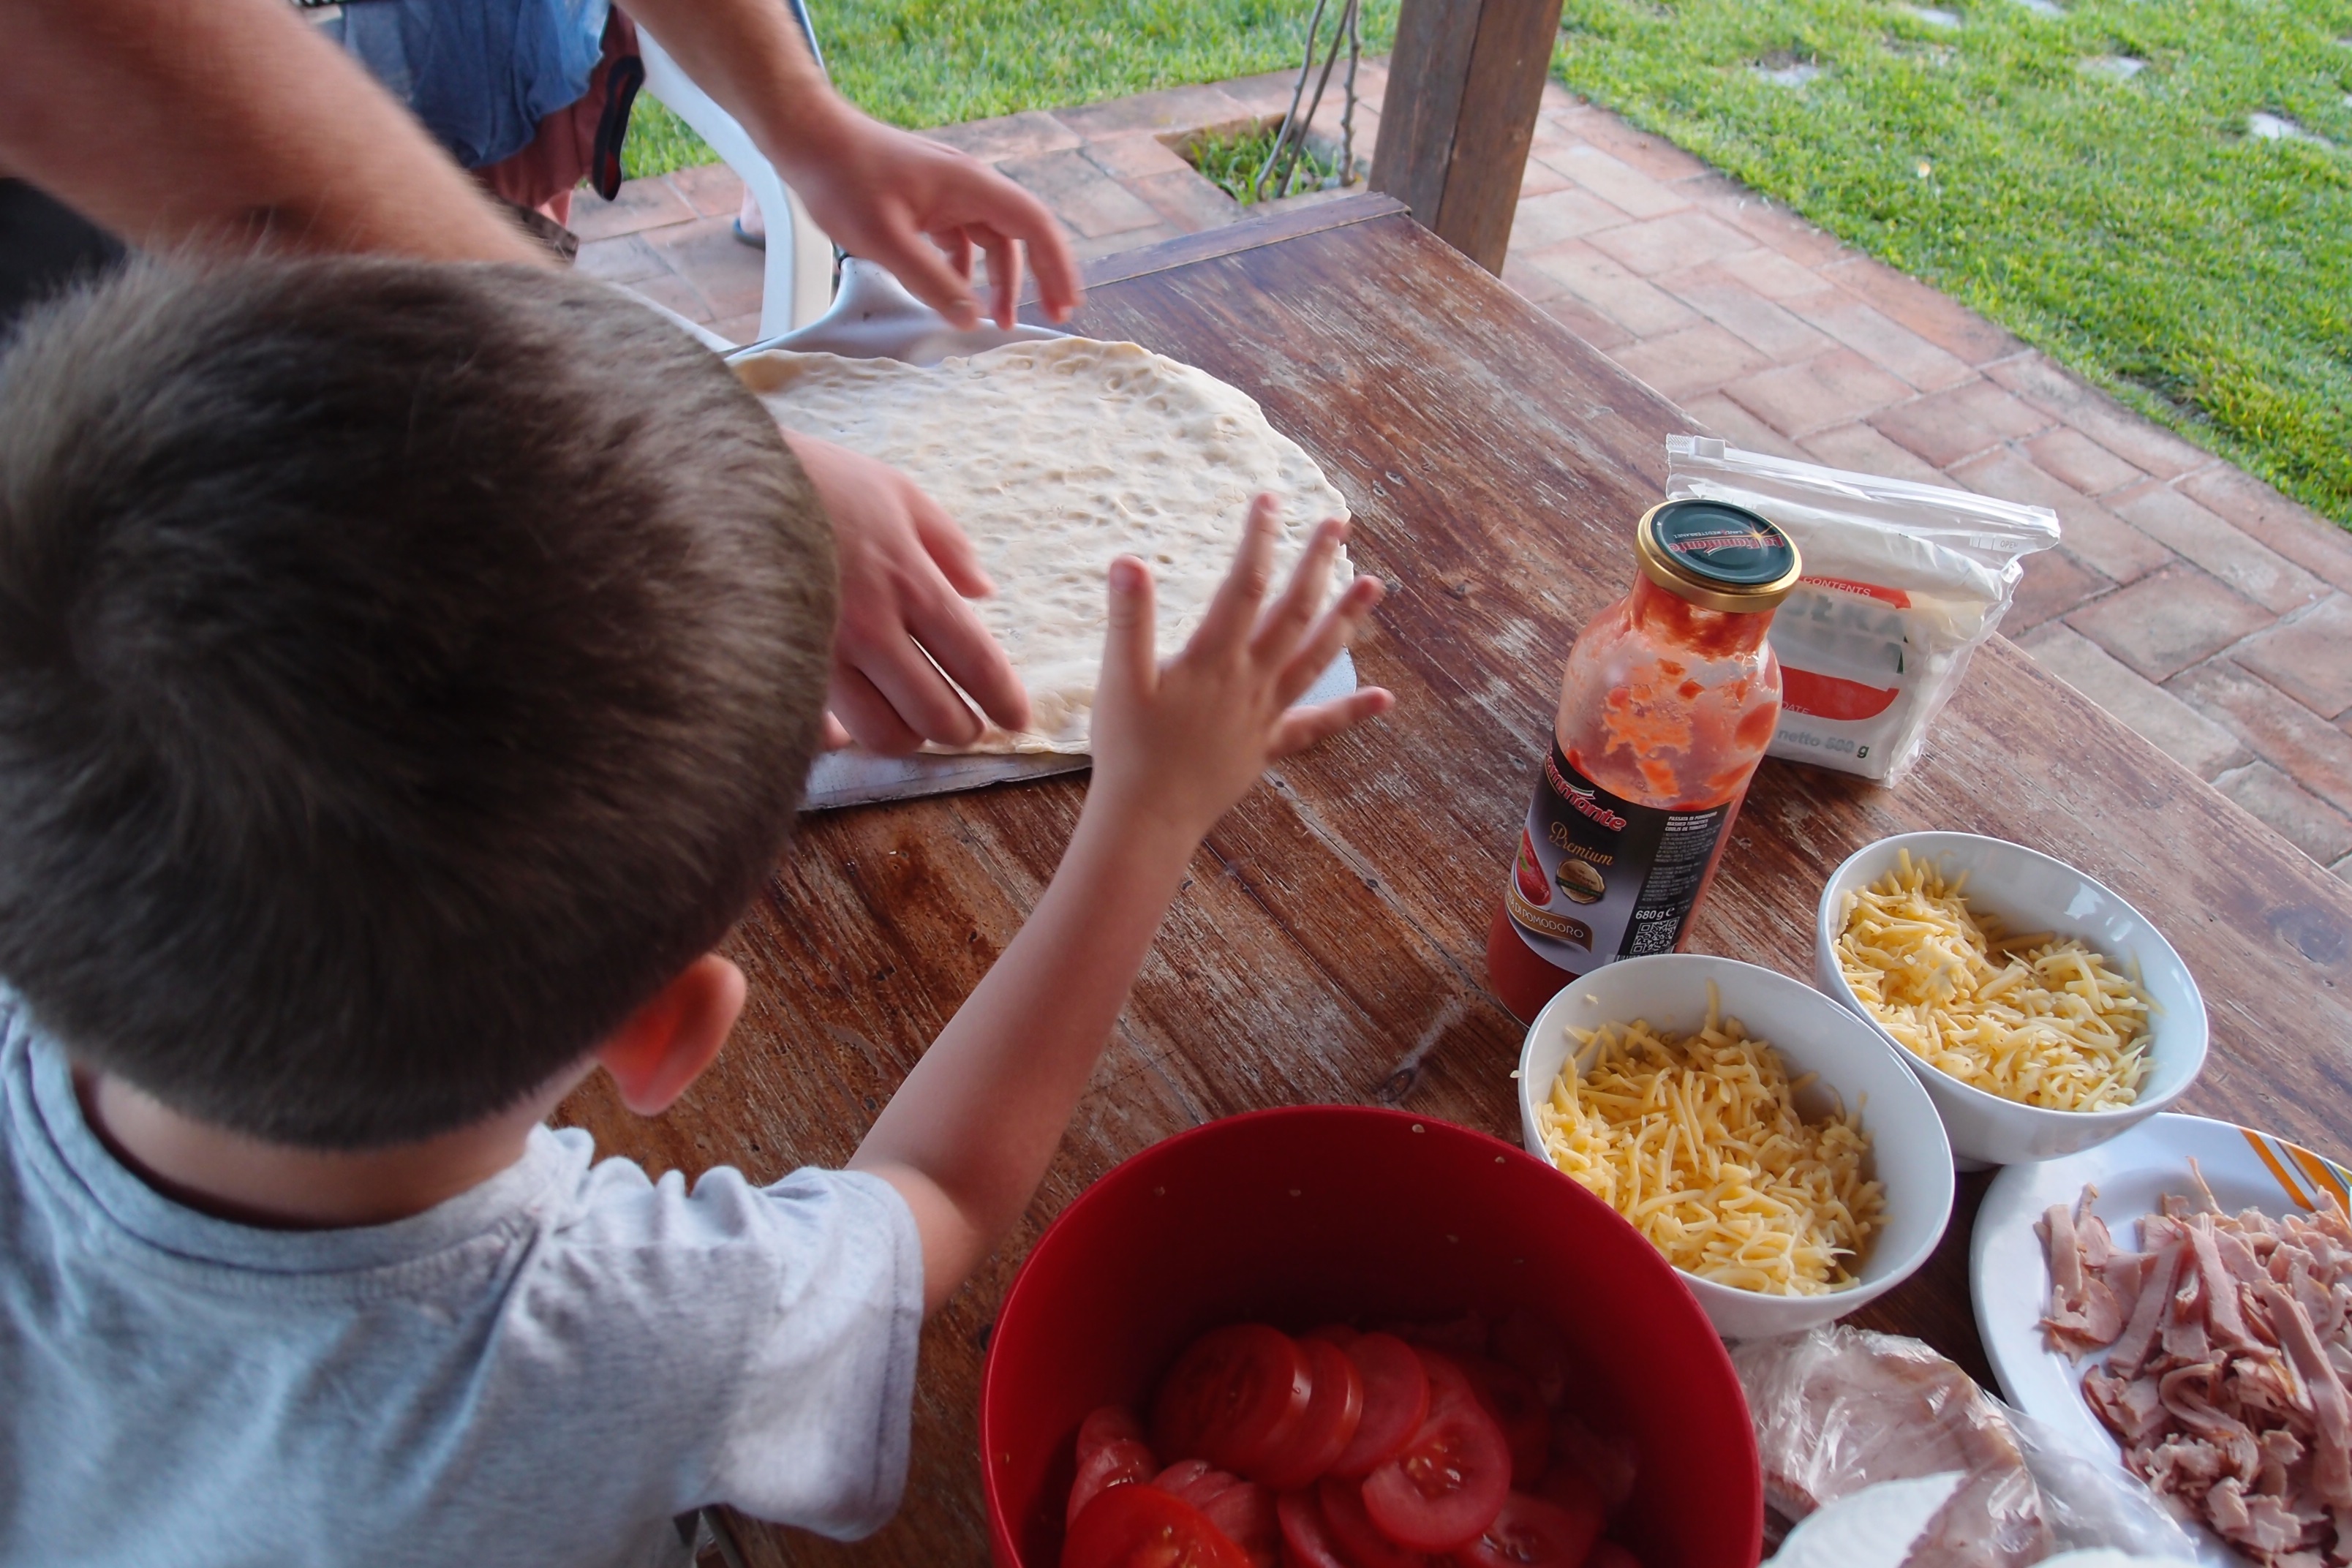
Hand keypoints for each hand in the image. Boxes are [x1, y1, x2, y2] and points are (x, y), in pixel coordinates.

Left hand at [783, 114, 1081, 330]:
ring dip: (997, 280)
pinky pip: (960, 240)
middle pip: (1020, 235)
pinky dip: (964, 271)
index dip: (1057, 267)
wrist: (807, 138)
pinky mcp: (927, 203)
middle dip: (1037, 278)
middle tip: (1046, 318)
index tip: (1064, 305)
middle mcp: (968, 187)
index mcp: (970, 186)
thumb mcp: (886, 240)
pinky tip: (952, 296)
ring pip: (989, 241)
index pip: (1035, 226)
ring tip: (994, 320)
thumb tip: (971, 319)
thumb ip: (931, 282)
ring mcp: (948, 194)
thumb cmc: (842, 177)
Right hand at [783, 431, 1030, 753]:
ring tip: (913, 726)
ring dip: (908, 738)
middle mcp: (870, 628)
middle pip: (936, 713)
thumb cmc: (812, 478)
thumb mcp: (894, 490)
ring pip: (882, 734)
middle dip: (960, 729)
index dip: (1004, 701)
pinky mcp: (776, 669)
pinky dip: (841, 736)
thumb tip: (983, 592)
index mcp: (909, 582)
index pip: (976, 662)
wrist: (716, 480)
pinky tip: (848, 727)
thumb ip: (947, 543)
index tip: (1016, 720)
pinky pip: (818, 729)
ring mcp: (820, 654)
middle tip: (965, 725)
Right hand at [1087, 496, 1391, 841]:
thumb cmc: (1128, 749)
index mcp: (1214, 659)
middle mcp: (1250, 680)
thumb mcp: (1119, 680)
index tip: (1269, 498)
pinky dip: (1350, 711)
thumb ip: (1129, 620)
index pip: (1244, 585)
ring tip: (1375, 585)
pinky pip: (1316, 725)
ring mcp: (1265, 713)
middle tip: (1338, 522)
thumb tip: (1129, 562)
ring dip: (1348, 619)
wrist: (1149, 818)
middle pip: (1293, 611)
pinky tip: (1384, 698)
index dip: (1259, 539)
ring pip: (1316, 657)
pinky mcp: (1268, 744)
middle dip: (1317, 563)